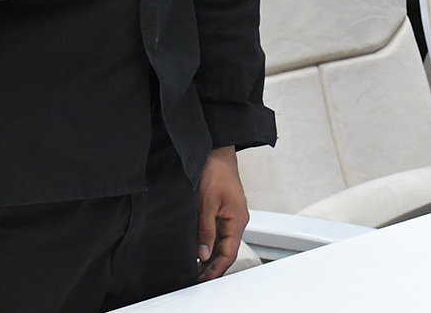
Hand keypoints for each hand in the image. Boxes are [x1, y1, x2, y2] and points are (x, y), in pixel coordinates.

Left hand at [196, 147, 248, 280]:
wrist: (216, 150)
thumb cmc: (215, 170)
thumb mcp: (207, 202)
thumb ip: (205, 229)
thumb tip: (203, 252)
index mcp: (238, 219)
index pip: (229, 252)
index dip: (217, 269)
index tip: (204, 280)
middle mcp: (236, 219)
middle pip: (226, 250)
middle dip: (212, 266)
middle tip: (194, 278)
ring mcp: (230, 215)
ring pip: (221, 242)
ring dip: (209, 255)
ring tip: (193, 267)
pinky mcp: (223, 210)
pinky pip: (217, 232)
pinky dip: (208, 243)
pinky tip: (197, 249)